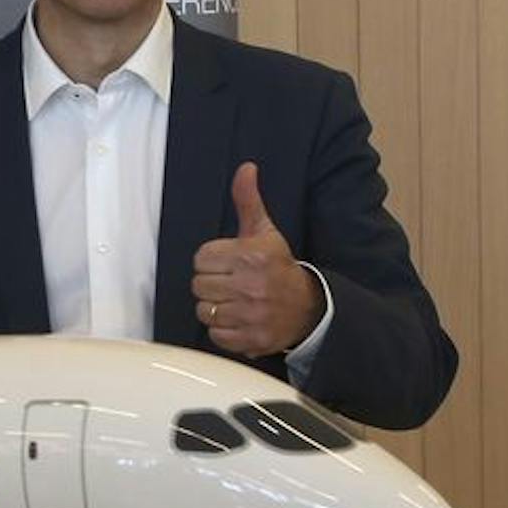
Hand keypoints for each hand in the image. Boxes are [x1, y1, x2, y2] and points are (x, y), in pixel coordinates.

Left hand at [192, 161, 325, 356]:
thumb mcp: (264, 231)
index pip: (201, 259)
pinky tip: (239, 317)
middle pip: (198, 285)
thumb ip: (248, 201)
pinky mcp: (251, 339)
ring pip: (203, 310)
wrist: (309, 307)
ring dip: (215, 307)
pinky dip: (223, 329)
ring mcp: (252, 314)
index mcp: (251, 256)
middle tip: (231, 282)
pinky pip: (215, 334)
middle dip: (211, 283)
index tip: (228, 263)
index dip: (211, 261)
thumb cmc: (279, 266)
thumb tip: (245, 169)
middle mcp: (251, 285)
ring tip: (234, 300)